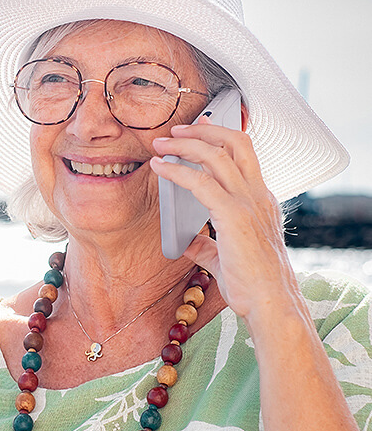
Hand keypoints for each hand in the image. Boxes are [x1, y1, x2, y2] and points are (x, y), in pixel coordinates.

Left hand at [150, 117, 300, 324]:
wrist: (270, 303)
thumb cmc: (252, 285)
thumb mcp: (224, 258)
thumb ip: (205, 245)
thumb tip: (186, 240)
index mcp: (260, 201)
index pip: (243, 155)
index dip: (220, 136)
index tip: (200, 127)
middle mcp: (258, 195)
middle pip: (235, 143)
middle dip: (203, 130)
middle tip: (176, 130)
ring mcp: (249, 203)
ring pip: (218, 155)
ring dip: (186, 144)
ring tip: (162, 144)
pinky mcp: (234, 215)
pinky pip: (200, 182)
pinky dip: (177, 170)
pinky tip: (160, 168)